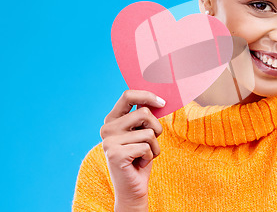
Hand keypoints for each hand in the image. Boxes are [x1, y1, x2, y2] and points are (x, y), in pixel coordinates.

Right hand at [100, 90, 165, 211]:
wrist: (133, 187)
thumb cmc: (141, 157)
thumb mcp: (144, 132)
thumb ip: (145, 116)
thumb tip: (159, 98)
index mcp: (112, 119)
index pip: (128, 95)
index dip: (147, 96)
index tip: (162, 103)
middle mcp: (107, 128)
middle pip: (144, 113)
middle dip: (156, 128)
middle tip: (149, 143)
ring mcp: (109, 141)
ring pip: (149, 132)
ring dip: (154, 146)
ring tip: (143, 155)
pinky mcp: (115, 154)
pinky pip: (147, 147)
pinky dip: (150, 156)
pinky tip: (139, 164)